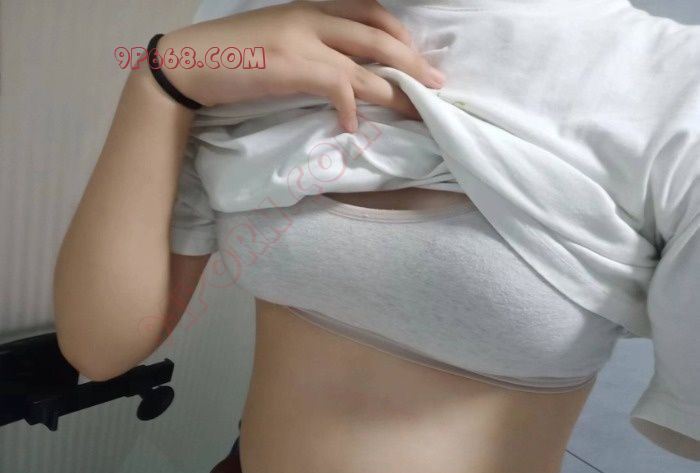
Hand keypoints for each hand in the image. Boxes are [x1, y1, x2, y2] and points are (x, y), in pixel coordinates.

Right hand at [156, 0, 445, 130]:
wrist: (189, 62)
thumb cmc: (231, 56)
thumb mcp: (278, 39)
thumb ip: (311, 47)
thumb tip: (340, 73)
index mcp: (310, 9)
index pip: (369, 13)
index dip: (399, 34)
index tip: (415, 56)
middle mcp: (313, 18)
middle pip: (379, 36)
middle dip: (413, 62)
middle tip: (436, 84)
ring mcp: (304, 40)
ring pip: (367, 64)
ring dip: (397, 90)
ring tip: (418, 111)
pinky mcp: (294, 66)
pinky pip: (340, 86)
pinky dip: (351, 107)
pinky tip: (352, 126)